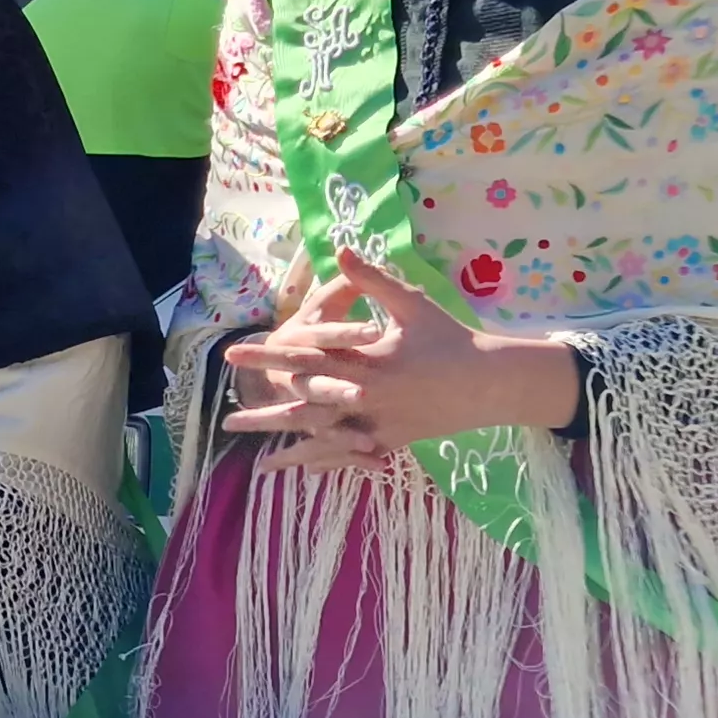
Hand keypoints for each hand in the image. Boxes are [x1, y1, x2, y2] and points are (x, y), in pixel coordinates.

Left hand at [223, 246, 581, 469]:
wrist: (490, 383)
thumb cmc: (450, 337)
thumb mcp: (411, 303)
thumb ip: (371, 280)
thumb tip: (340, 247)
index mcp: (367, 362)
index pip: (305, 358)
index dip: (266, 356)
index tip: (234, 355)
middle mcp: (367, 398)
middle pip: (304, 405)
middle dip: (265, 410)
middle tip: (227, 416)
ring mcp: (378, 425)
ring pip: (323, 438)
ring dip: (285, 445)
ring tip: (253, 455)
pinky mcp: (390, 442)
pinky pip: (348, 455)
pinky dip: (320, 462)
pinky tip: (293, 470)